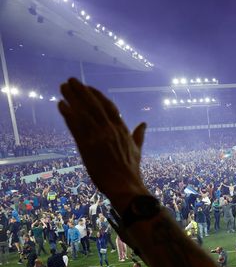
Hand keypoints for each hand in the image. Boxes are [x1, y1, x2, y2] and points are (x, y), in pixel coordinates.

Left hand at [58, 79, 148, 211]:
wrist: (125, 186)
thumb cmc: (131, 170)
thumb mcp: (137, 150)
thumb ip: (139, 135)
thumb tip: (144, 124)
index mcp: (122, 130)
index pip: (108, 107)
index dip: (97, 95)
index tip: (88, 87)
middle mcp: (110, 130)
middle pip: (94, 105)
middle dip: (82, 91)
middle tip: (71, 81)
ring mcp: (99, 137)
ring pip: (83, 113)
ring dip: (72, 98)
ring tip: (63, 88)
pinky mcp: (88, 146)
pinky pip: (76, 126)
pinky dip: (68, 114)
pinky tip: (61, 105)